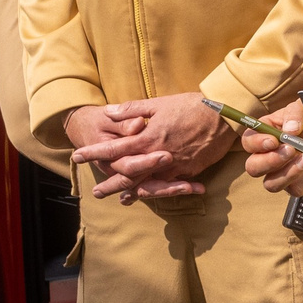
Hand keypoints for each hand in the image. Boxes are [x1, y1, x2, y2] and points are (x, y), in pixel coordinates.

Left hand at [69, 96, 237, 201]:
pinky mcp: (189, 171)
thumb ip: (133, 109)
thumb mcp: (160, 103)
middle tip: (95, 192)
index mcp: (148, 136)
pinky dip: (157, 192)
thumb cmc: (192, 105)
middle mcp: (158, 155)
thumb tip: (110, 112)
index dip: (95, 152)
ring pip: (148, 184)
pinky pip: (169, 185)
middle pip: (128, 173)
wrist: (225, 115)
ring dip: (132, 192)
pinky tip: (149, 196)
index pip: (115, 147)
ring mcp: (174, 166)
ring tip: (120, 200)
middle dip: (110, 183)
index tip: (78, 155)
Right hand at [242, 105, 302, 195]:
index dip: (256, 143)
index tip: (273, 140)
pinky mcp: (297, 185)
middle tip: (289, 150)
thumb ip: (296, 112)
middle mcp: (269, 156)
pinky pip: (295, 189)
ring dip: (287, 173)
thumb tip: (289, 130)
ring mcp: (281, 173)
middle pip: (253, 167)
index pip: (248, 141)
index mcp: (266, 134)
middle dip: (270, 161)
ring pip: (270, 184)